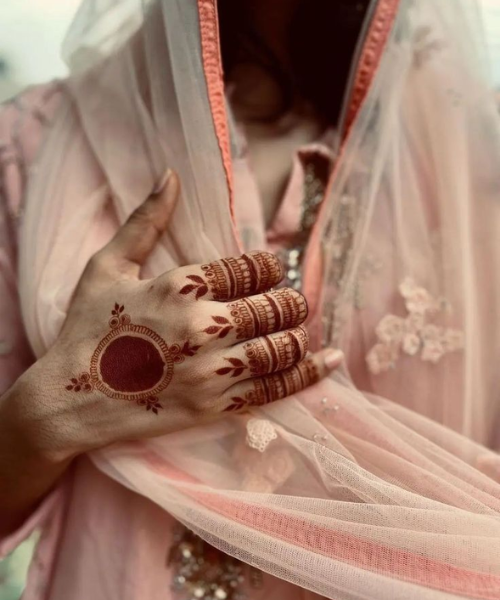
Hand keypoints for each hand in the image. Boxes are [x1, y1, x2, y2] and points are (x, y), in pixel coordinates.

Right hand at [17, 171, 342, 460]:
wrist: (69, 401)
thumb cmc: (87, 329)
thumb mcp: (107, 266)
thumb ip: (144, 221)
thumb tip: (171, 174)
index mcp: (181, 286)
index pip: (250, 268)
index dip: (272, 266)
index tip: (276, 268)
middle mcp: (205, 326)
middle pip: (275, 306)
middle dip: (291, 300)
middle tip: (292, 300)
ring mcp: (213, 370)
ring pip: (282, 346)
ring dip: (298, 333)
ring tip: (298, 327)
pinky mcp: (216, 407)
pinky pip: (275, 389)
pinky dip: (308, 374)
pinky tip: (329, 361)